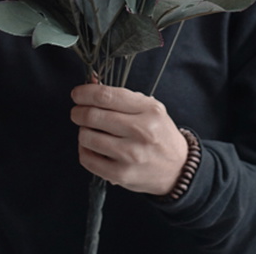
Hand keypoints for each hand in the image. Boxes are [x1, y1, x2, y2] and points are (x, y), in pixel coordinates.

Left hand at [70, 83, 187, 195]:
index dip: (85, 93)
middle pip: (92, 116)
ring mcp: (131, 155)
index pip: (106, 96)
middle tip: (78, 112)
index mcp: (149, 110)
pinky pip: (87, 159)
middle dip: (78, 112)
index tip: (77, 94)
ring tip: (90, 130)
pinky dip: (84, 149)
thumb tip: (91, 82)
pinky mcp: (121, 174)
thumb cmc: (159, 133)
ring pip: (86, 137)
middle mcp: (141, 132)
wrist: (178, 168)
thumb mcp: (148, 107)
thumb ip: (120, 96)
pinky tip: (92, 146)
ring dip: (82, 130)